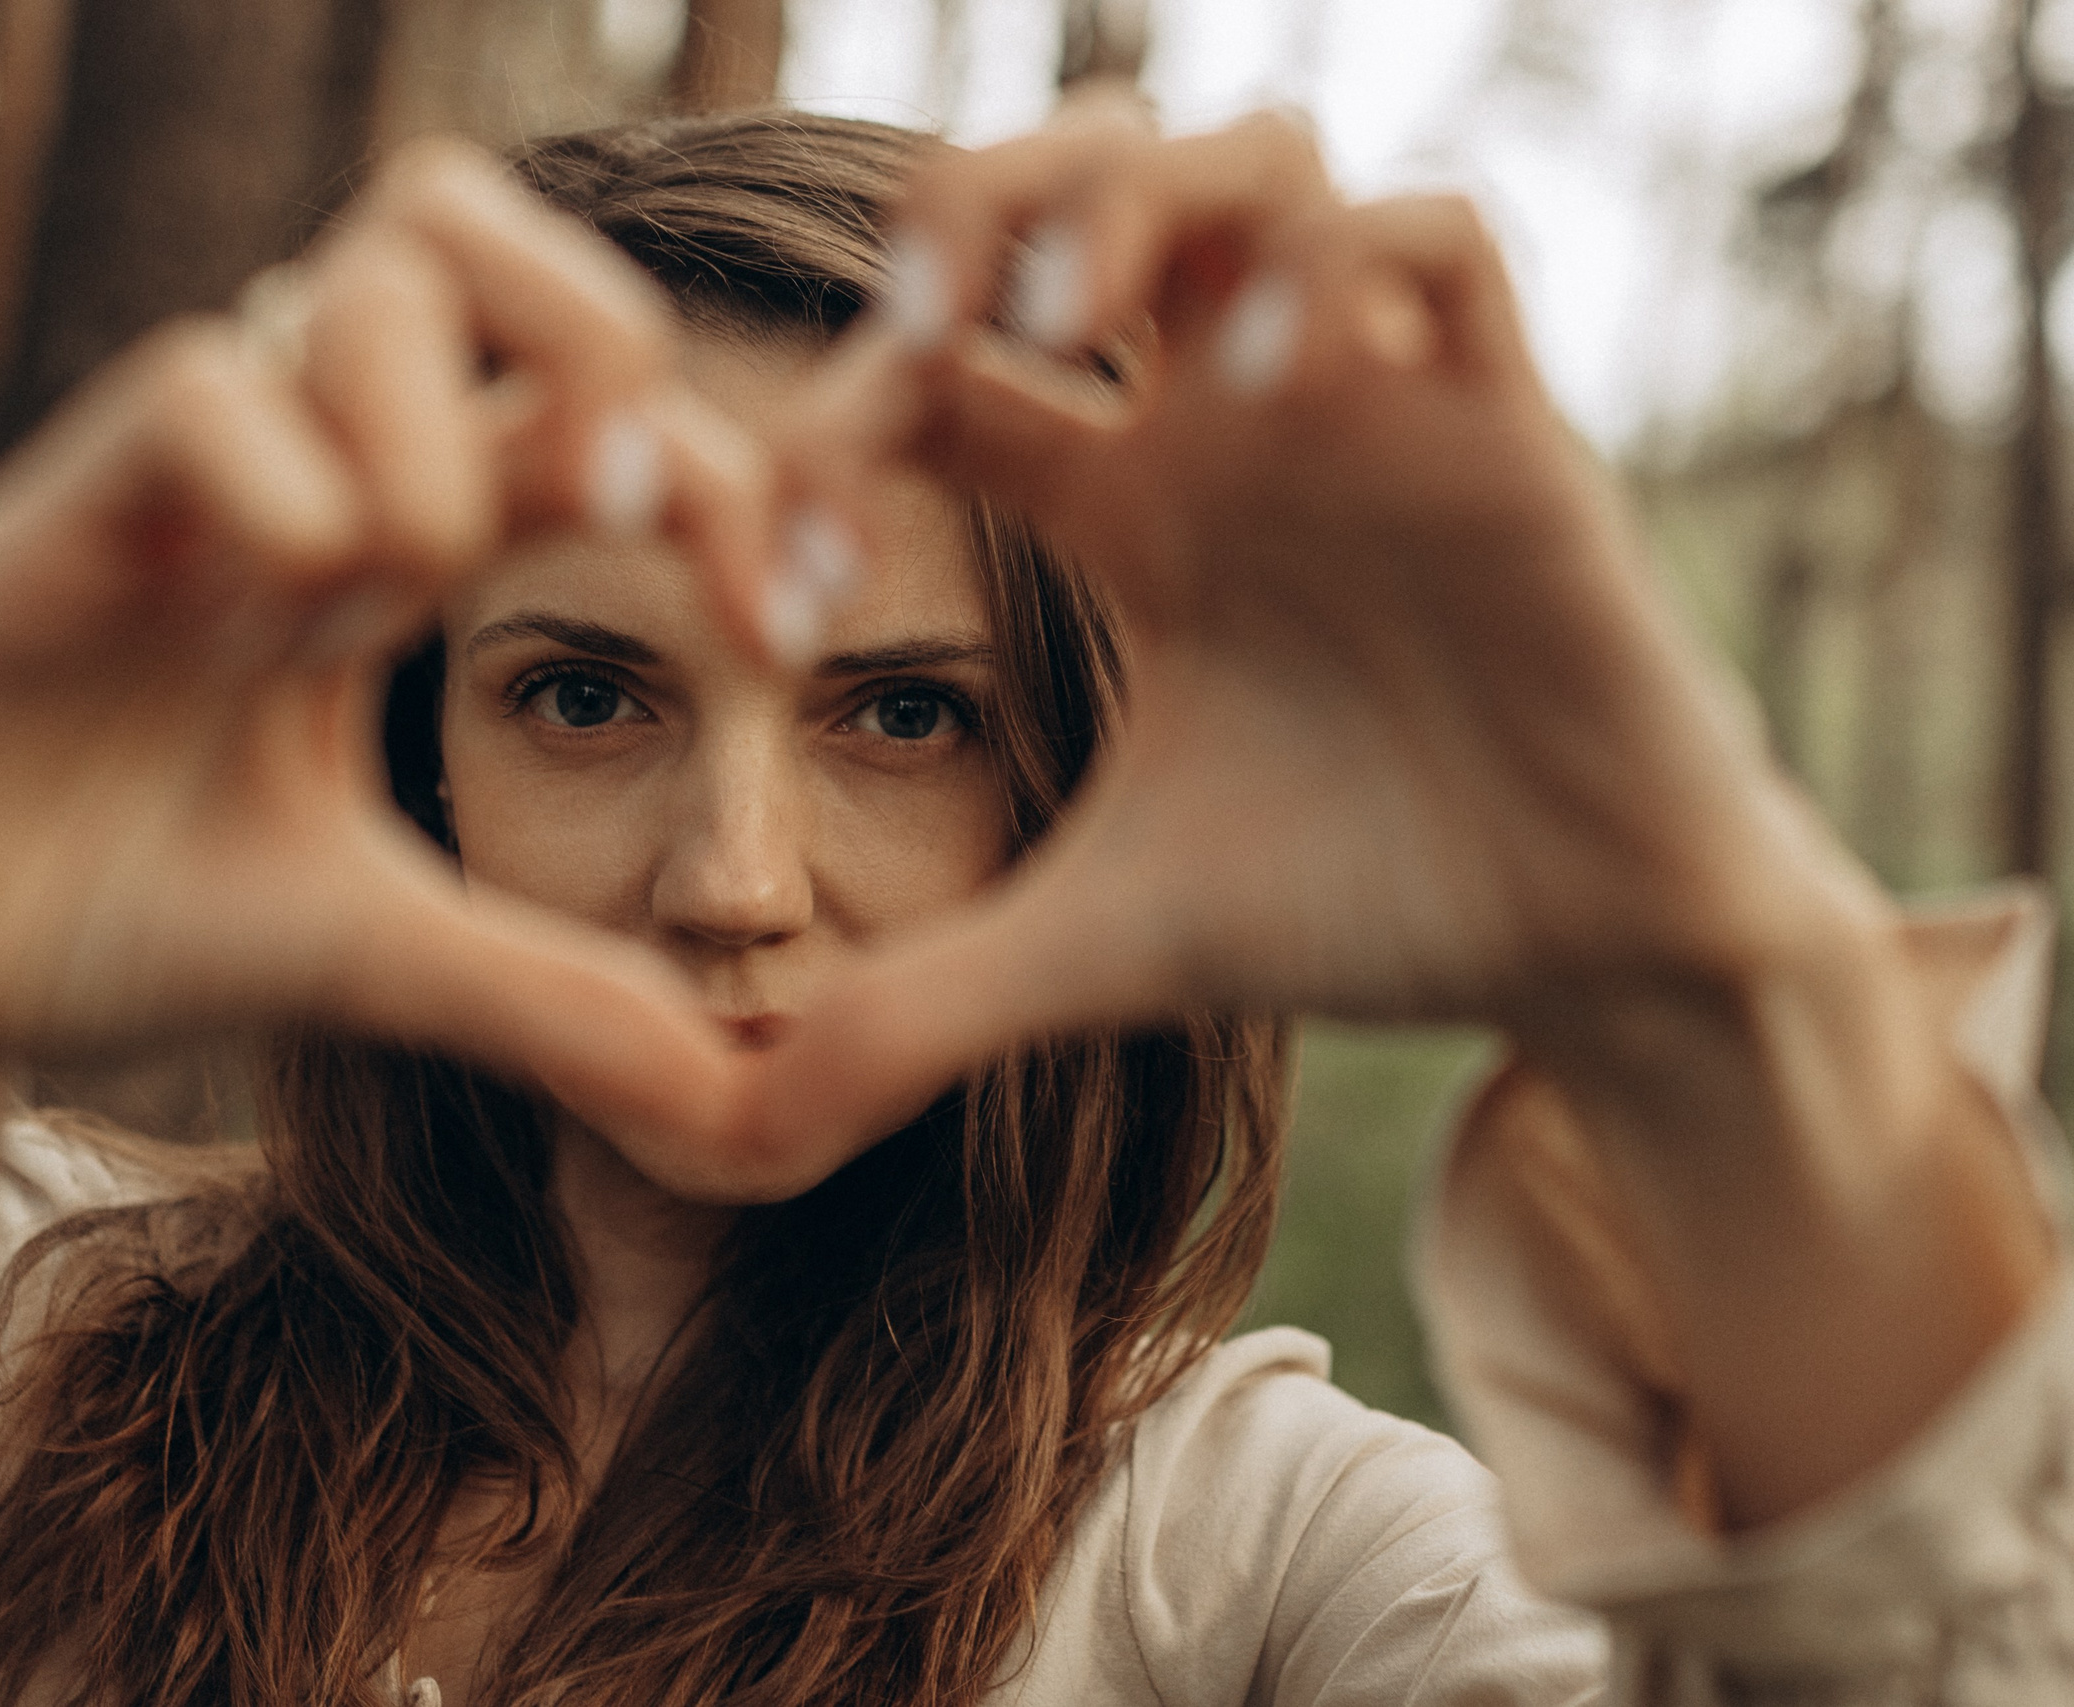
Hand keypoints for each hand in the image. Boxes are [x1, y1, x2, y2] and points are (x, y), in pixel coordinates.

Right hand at [0, 139, 777, 1155]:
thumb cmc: (118, 923)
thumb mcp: (373, 958)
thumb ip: (544, 998)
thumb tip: (733, 1105)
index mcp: (384, 544)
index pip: (589, 413)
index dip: (725, 482)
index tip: (790, 626)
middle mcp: (294, 476)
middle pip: (464, 227)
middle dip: (601, 325)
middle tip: (626, 497)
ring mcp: (170, 487)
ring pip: (350, 279)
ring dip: (448, 417)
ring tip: (427, 570)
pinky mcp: (43, 523)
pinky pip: (195, 391)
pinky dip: (286, 474)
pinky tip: (293, 597)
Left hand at [747, 108, 1895, 1160]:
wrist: (1575, 949)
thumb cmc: (1346, 910)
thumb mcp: (1093, 949)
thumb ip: (913, 1011)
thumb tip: (734, 1129)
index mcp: (1115, 513)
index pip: (932, 373)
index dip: (817, 438)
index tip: (779, 601)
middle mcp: (1228, 428)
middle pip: (1085, 183)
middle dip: (988, 200)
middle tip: (935, 315)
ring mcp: (1369, 407)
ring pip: (1255, 158)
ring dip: (1148, 194)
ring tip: (1080, 318)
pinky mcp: (1509, 425)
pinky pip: (1437, 234)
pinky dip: (1342, 260)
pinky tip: (1271, 378)